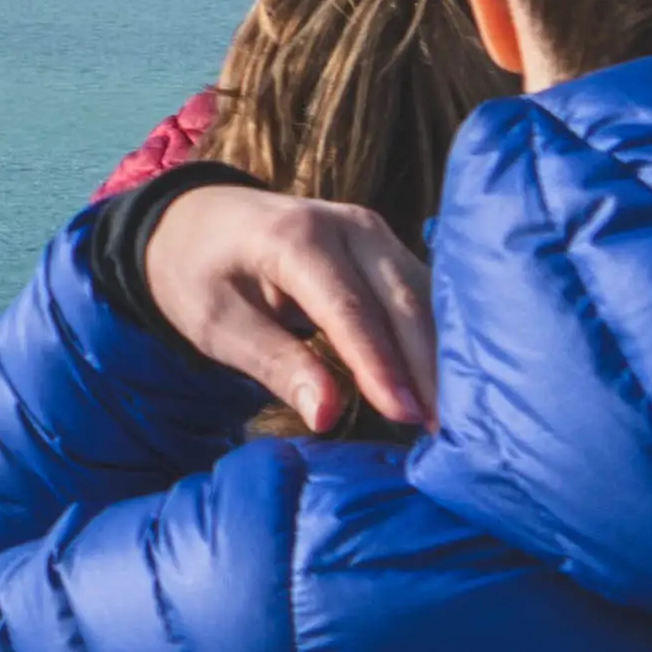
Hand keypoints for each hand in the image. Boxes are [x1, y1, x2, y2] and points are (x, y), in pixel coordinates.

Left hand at [140, 180, 437, 439]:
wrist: (196, 218)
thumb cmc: (199, 274)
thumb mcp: (218, 324)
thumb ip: (275, 364)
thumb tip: (328, 416)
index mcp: (297, 238)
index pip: (350, 310)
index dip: (380, 366)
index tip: (406, 416)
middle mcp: (348, 225)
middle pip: (402, 302)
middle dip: (426, 369)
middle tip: (447, 433)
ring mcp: (374, 232)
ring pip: (423, 298)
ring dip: (440, 358)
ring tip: (455, 419)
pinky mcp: (387, 246)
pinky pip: (422, 294)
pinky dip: (435, 340)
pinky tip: (446, 385)